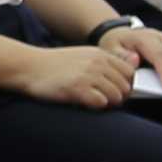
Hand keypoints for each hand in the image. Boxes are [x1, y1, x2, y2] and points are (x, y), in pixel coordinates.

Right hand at [17, 39, 136, 108]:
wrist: (28, 67)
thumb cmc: (54, 64)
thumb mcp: (84, 55)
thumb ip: (108, 60)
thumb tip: (133, 63)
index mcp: (100, 54)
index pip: (130, 73)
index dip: (126, 85)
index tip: (115, 90)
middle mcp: (97, 63)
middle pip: (126, 87)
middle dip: (118, 97)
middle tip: (104, 99)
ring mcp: (88, 76)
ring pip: (116, 96)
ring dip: (108, 103)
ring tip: (94, 101)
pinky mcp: (78, 89)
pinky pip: (101, 103)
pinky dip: (96, 106)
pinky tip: (84, 102)